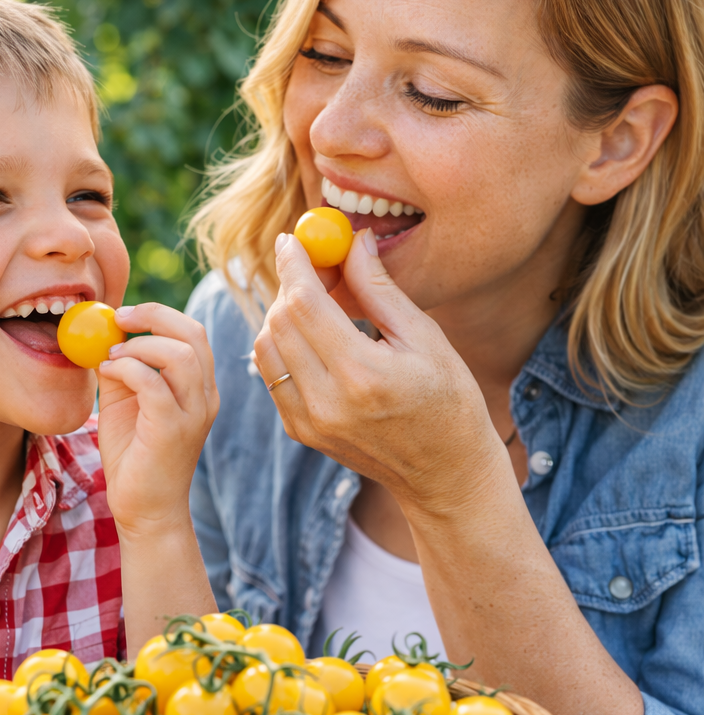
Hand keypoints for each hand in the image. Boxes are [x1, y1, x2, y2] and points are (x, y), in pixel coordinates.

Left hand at [96, 303, 218, 534]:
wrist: (145, 511)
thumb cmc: (135, 457)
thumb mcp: (125, 403)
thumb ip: (121, 368)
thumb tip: (103, 335)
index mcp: (199, 387)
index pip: (192, 333)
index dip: (159, 314)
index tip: (124, 314)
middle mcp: (205, 397)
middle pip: (193, 335)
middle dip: (154, 316)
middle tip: (118, 318)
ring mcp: (194, 414)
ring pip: (179, 355)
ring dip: (140, 344)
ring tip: (112, 355)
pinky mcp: (174, 430)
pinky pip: (154, 384)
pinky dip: (128, 368)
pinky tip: (108, 373)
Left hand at [253, 229, 505, 518]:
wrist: (445, 475)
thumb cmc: (449, 402)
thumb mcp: (425, 338)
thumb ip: (379, 289)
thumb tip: (354, 241)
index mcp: (363, 375)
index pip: (305, 304)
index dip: (294, 264)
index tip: (293, 238)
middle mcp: (326, 402)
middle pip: (279, 322)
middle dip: (289, 284)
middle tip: (312, 265)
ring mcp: (308, 422)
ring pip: (265, 347)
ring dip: (281, 314)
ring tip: (316, 301)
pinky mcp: (300, 432)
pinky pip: (271, 374)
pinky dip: (282, 345)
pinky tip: (312, 336)